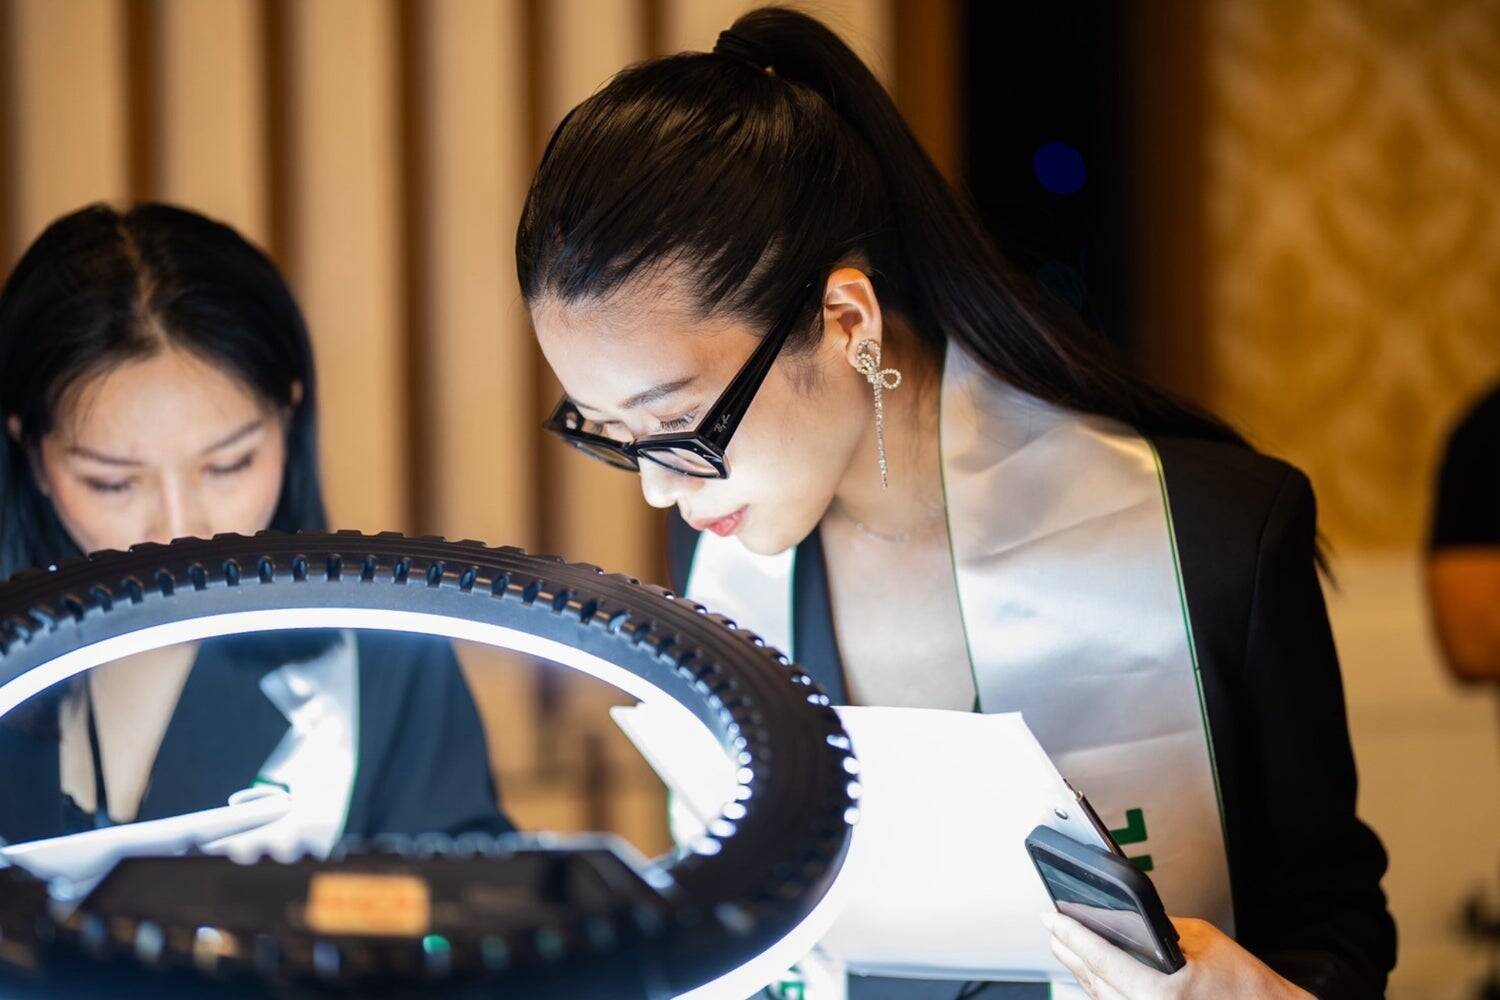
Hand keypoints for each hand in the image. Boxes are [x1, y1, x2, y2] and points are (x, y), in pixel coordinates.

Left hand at [1043, 911, 1313, 999]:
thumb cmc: (1246, 985)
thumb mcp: (1201, 942)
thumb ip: (1158, 932)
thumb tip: (1123, 921)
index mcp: (1162, 994)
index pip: (1102, 960)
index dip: (1073, 935)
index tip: (1051, 917)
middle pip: (1094, 982)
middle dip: (1069, 952)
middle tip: (1052, 927)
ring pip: (1101, 998)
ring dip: (1081, 972)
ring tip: (1065, 946)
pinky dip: (1102, 990)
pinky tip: (1093, 975)